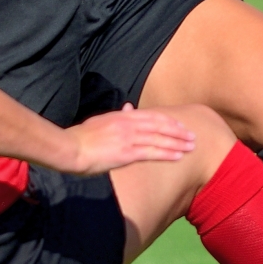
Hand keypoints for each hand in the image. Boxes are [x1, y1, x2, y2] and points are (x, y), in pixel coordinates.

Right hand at [61, 104, 195, 175]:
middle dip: (178, 131)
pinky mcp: (127, 152)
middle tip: (192, 136)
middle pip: (160, 126)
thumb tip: (128, 107)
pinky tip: (177, 156)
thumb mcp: (101, 121)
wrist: (70, 148)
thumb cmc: (81, 138)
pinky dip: (167, 153)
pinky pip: (152, 152)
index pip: (152, 116)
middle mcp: (128, 124)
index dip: (169, 121)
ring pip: (159, 138)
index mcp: (122, 116)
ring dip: (177, 143)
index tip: (180, 126)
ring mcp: (129, 138)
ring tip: (191, 147)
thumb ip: (117, 116)